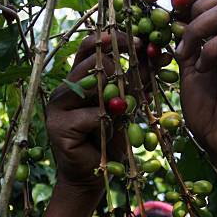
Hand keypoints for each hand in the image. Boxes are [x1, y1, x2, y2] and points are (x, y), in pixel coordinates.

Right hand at [46, 34, 127, 186]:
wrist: (92, 176)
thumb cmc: (109, 140)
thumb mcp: (126, 108)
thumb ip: (137, 84)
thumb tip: (159, 57)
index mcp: (78, 80)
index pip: (90, 49)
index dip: (112, 40)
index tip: (140, 41)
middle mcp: (64, 88)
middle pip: (91, 63)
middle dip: (119, 63)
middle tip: (140, 64)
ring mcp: (57, 106)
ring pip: (91, 87)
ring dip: (114, 97)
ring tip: (120, 112)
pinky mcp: (58, 126)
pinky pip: (91, 115)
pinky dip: (107, 123)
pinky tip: (107, 133)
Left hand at [175, 0, 216, 168]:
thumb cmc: (209, 117)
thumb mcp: (188, 77)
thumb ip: (186, 49)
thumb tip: (174, 20)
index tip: (172, 18)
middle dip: (195, 7)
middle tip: (181, 37)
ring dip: (197, 29)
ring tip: (187, 56)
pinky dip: (210, 50)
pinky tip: (202, 69)